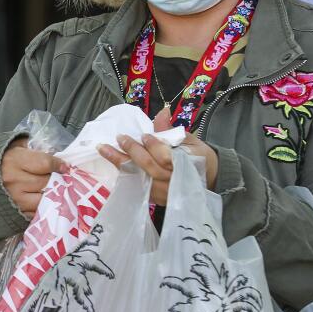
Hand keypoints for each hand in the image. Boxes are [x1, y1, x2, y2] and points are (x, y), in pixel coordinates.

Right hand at [1, 137, 63, 216]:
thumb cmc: (2, 163)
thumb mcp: (15, 149)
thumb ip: (34, 151)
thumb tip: (57, 158)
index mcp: (14, 160)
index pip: (45, 163)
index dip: (58, 165)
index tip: (65, 167)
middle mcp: (15, 180)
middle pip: (47, 181)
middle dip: (57, 180)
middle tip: (61, 179)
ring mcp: (16, 198)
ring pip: (45, 198)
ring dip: (52, 194)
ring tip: (54, 190)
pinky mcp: (17, 213)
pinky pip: (38, 211)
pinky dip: (44, 206)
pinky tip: (46, 201)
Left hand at [96, 132, 217, 206]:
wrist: (208, 181)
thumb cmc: (198, 157)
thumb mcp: (189, 141)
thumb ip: (172, 130)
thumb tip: (162, 112)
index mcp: (186, 165)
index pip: (167, 157)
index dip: (154, 146)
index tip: (144, 135)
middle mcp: (173, 182)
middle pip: (149, 167)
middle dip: (132, 151)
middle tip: (119, 137)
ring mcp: (163, 193)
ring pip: (138, 177)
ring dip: (119, 162)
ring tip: (104, 148)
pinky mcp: (155, 199)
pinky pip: (135, 187)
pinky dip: (122, 175)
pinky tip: (110, 164)